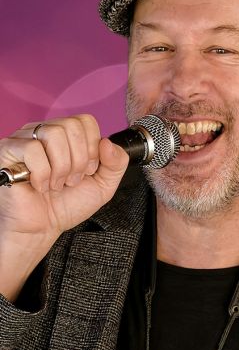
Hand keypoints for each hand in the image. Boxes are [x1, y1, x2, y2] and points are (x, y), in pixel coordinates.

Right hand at [0, 115, 128, 300]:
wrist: (41, 228)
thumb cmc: (66, 205)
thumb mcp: (103, 185)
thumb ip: (116, 163)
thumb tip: (108, 142)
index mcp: (65, 136)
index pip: (85, 121)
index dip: (92, 147)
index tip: (88, 170)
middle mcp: (43, 132)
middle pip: (71, 126)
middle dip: (79, 160)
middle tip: (71, 181)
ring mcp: (23, 139)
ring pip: (53, 134)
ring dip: (62, 167)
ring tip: (56, 184)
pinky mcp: (6, 151)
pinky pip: (32, 149)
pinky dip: (42, 173)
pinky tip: (39, 185)